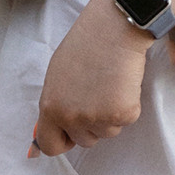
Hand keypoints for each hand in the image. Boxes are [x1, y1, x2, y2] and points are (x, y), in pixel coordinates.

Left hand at [33, 0, 151, 155]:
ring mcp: (97, 117)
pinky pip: (126, 121)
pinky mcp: (122, 113)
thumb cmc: (85, 45)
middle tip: (96, 94)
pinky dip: (128, 105)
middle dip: (91, 125)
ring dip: (110, 115)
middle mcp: (71, 117)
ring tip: (109, 84)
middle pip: (84, 141)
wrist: (112, 28)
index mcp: (50, 107)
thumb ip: (54, 105)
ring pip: (107, 133)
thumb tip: (46, 136)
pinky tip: (122, 83)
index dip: (63, 141)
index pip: (50, 145)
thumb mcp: (57, 77)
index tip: (71, 133)